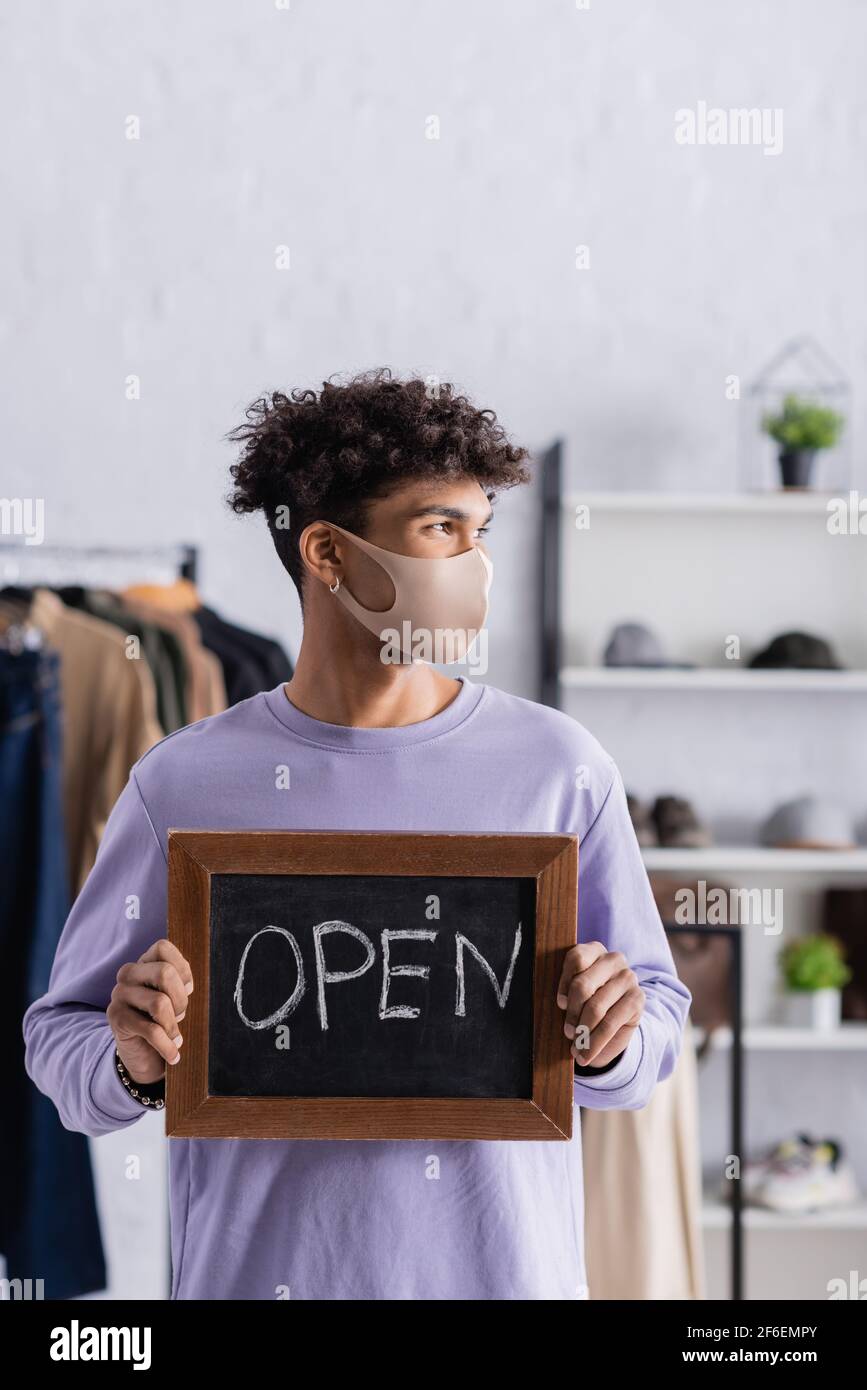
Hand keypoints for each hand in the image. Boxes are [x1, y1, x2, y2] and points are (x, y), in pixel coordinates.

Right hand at [107, 939, 193, 1083]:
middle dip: (180, 999)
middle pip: (164, 973)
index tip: (188, 989)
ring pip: (159, 1003)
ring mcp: (119, 995)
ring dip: (173, 1024)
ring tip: (175, 1035)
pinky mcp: (116, 1018)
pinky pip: (151, 1030)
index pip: (162, 948)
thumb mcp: (173, 997)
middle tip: (181, 1015)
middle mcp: (127, 974)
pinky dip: (167, 1046)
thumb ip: (179, 983)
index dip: (182, 969)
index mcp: (143, 963)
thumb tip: (188, 985)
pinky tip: (173, 1054)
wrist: (141, 1054)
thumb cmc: (162, 1019)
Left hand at [556, 942, 644, 1068]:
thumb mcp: (572, 994)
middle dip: (572, 1013)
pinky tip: (586, 1055)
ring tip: (575, 1048)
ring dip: (583, 1032)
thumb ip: (566, 990)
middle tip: (567, 1032)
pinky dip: (594, 1043)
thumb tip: (561, 1003)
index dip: (564, 983)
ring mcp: (628, 978)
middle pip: (583, 985)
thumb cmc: (584, 1004)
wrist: (612, 1025)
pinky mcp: (638, 999)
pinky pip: (610, 1023)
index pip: (576, 959)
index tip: (559, 1004)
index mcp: (594, 950)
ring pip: (596, 1007)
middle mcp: (614, 959)